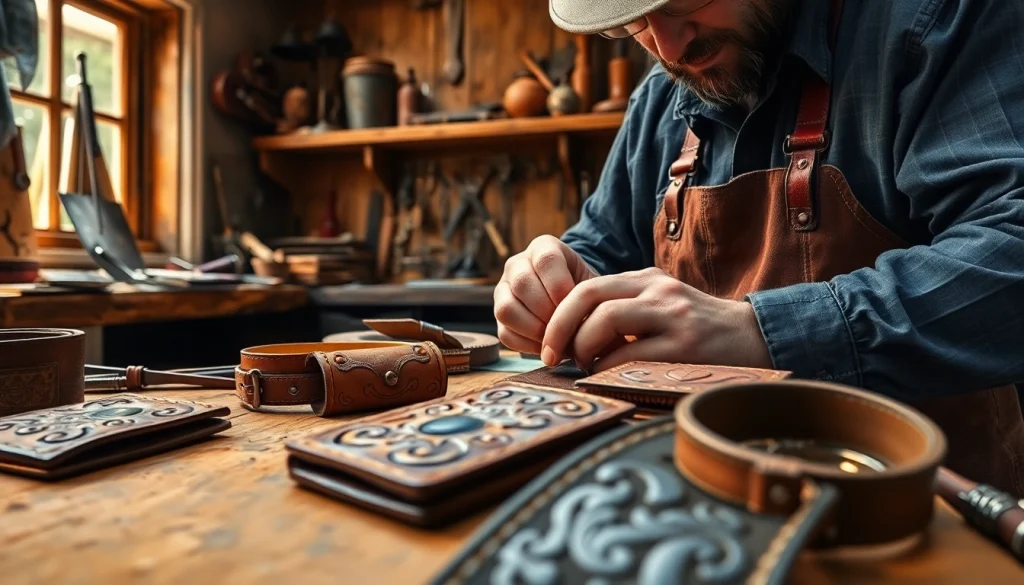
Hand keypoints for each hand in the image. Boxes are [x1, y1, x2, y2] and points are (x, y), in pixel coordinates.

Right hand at [494, 235, 597, 354]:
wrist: (574, 300)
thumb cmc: (585, 290)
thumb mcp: (591, 282)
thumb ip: (587, 294)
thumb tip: (580, 320)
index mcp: (543, 248)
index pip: (547, 260)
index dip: (560, 286)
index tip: (574, 304)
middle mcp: (517, 264)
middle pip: (522, 284)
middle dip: (547, 311)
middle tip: (566, 326)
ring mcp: (503, 289)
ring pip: (506, 310)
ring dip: (533, 329)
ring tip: (555, 338)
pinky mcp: (499, 315)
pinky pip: (505, 333)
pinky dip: (526, 345)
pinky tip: (546, 346)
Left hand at [540, 267, 772, 371]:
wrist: (756, 339)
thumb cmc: (699, 331)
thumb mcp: (661, 307)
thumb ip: (624, 312)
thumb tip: (571, 340)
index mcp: (646, 279)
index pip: (587, 287)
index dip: (559, 316)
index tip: (548, 344)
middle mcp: (657, 290)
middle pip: (588, 297)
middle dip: (559, 328)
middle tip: (551, 356)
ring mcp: (672, 316)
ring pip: (605, 321)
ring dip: (583, 349)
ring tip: (585, 367)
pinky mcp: (686, 346)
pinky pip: (631, 356)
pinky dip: (609, 370)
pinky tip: (609, 379)